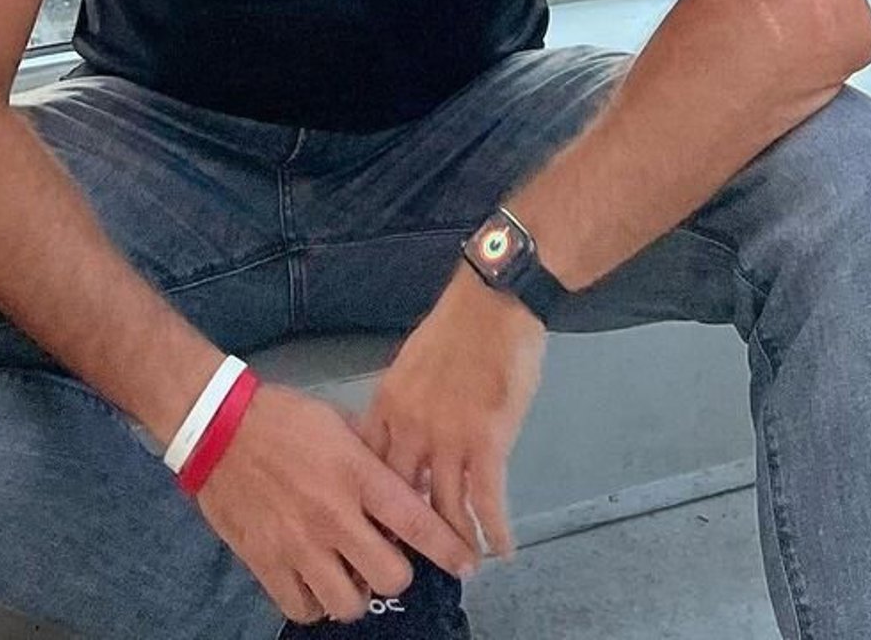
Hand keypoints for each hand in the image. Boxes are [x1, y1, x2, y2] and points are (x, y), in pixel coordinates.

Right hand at [193, 380, 479, 625]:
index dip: (449, 550)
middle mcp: (333, 515)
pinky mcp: (265, 562)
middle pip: (390, 578)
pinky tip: (314, 582)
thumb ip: (371, 456)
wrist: (217, 425)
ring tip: (347, 574)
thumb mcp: (337, 422)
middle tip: (385, 559)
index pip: (416, 524)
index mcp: (355, 474)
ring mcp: (298, 544)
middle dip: (397, 573)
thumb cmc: (282, 416)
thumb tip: (403, 480)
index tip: (465, 563)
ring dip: (354, 593)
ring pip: (348, 605)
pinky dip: (313, 603)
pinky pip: (302, 609)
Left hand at [355, 271, 546, 559]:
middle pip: (400, 496)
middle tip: (414, 562)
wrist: (493, 304)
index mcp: (388, 404)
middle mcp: (411, 427)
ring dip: (455, 542)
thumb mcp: (412, 365)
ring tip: (462, 566)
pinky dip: (494, 530)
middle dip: (406, 534)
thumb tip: (403, 438)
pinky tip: (501, 549)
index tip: (376, 526)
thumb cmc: (456, 328)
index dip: (371, 501)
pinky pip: (487, 500)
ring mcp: (448, 437)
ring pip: (444, 508)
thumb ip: (403, 405)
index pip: (369, 466)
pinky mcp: (487, 442)